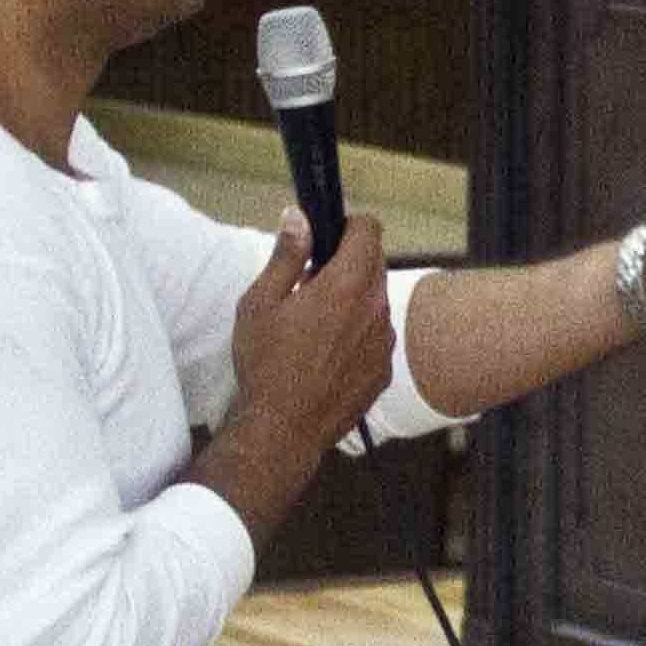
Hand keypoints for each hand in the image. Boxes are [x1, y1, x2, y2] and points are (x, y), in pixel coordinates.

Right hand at [183, 212, 396, 537]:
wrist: (283, 428)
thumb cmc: (266, 363)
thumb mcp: (261, 301)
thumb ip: (286, 254)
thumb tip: (298, 216)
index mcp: (347, 285)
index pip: (369, 231)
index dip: (349, 225)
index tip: (328, 235)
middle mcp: (376, 309)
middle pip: (375, 264)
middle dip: (348, 262)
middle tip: (310, 282)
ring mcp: (384, 342)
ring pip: (377, 301)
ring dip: (354, 300)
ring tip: (315, 323)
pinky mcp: (383, 370)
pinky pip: (376, 336)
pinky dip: (358, 333)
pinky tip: (326, 353)